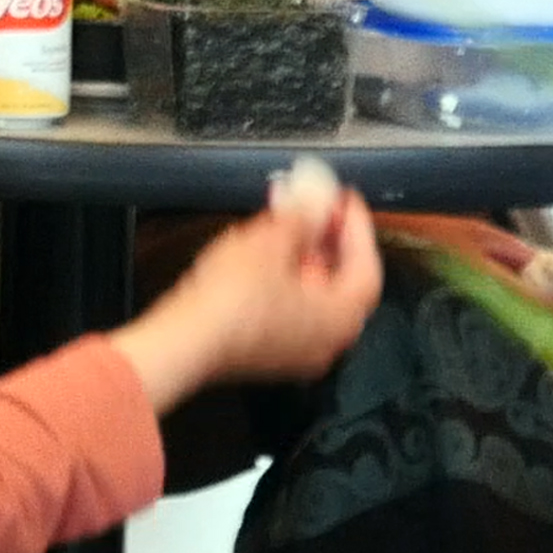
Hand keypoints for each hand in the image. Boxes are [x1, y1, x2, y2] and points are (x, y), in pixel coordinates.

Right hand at [114, 163, 382, 408]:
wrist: (186, 341)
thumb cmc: (231, 301)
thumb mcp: (272, 242)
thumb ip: (302, 217)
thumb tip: (315, 200)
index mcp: (341, 319)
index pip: (366, 265)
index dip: (356, 227)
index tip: (342, 199)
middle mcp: (327, 342)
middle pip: (339, 281)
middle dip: (324, 237)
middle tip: (312, 205)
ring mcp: (296, 352)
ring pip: (311, 296)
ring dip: (301, 256)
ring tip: (282, 223)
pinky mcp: (267, 354)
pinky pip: (287, 310)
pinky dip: (283, 280)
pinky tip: (262, 256)